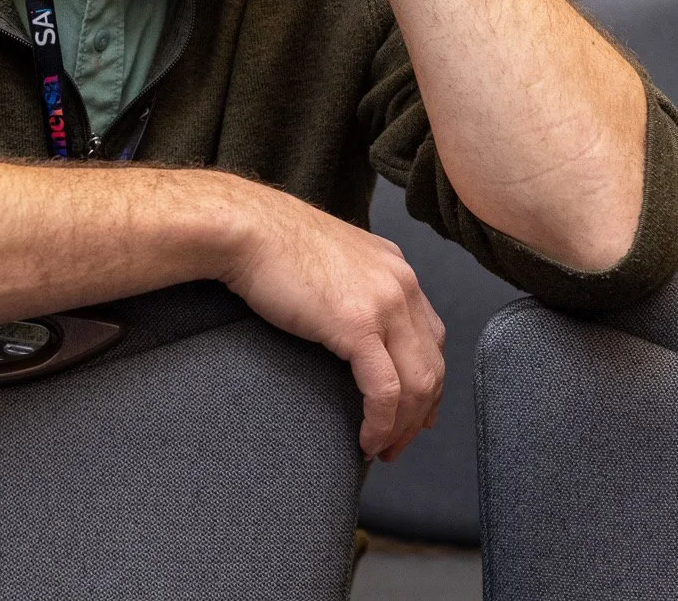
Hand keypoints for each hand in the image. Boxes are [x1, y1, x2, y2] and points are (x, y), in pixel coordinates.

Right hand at [215, 174, 445, 459]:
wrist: (245, 228)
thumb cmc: (269, 242)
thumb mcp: (328, 259)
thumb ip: (349, 285)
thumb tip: (343, 321)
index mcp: (395, 268)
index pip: (430, 335)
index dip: (429, 381)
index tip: (417, 414)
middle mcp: (400, 283)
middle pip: (433, 364)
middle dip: (421, 414)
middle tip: (399, 444)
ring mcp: (384, 303)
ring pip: (418, 383)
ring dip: (405, 427)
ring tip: (383, 449)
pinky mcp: (359, 325)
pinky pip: (386, 390)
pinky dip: (382, 423)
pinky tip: (367, 440)